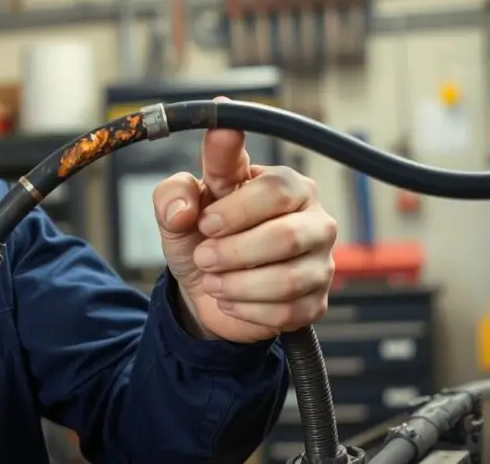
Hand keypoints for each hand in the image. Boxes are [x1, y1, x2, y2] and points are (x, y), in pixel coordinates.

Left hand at [151, 99, 337, 343]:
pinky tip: (229, 300)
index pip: (276, 187)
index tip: (205, 221)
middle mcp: (313, 218)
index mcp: (283, 183)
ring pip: (288, 279)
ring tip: (212, 280)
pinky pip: (287, 312)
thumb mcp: (177, 208)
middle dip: (232, 252)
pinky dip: (246, 309)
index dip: (236, 208)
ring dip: (237, 284)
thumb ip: (173, 194)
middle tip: (204, 256)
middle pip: (286, 236)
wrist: (205, 286)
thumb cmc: (202, 236)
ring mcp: (321, 262)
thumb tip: (183, 211)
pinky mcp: (316, 302)